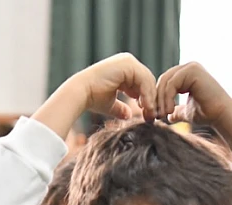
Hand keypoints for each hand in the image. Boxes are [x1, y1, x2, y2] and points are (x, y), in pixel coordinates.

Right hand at [34, 53, 156, 137]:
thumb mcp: (111, 104)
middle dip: (151, 99)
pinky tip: (145, 106)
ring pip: (148, 80)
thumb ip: (121, 108)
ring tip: (149, 113)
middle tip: (151, 116)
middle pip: (148, 81)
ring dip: (150, 98)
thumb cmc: (91, 99)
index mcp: (124, 69)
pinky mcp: (128, 64)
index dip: (147, 99)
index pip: (143, 83)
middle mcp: (127, 61)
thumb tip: (128, 115)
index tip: (147, 115)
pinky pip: (144, 80)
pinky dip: (147, 94)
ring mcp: (128, 61)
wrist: (80, 94)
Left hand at [155, 62, 231, 125]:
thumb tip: (169, 116)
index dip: (158, 98)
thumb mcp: (187, 111)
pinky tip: (170, 111)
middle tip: (157, 115)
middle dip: (158, 98)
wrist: (221, 115)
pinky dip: (167, 98)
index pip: (165, 81)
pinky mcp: (192, 71)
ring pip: (165, 81)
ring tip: (163, 115)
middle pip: (163, 79)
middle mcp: (189, 67)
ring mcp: (191, 67)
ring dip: (161, 100)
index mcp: (187, 74)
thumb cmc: (207, 114)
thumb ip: (177, 110)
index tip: (157, 115)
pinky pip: (171, 84)